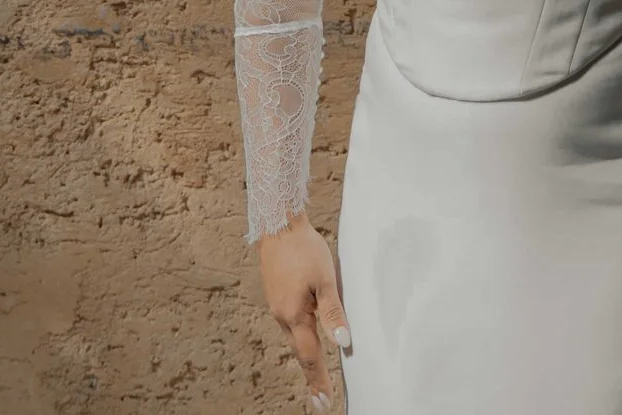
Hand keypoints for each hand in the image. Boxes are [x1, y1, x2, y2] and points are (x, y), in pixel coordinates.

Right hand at [256, 212, 350, 411]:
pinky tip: (307, 339)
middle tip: (320, 400)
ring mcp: (278, 306)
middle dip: (311, 376)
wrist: (278, 224)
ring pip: (295, 338)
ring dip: (306, 358)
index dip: (318, 380)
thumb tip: (343, 343)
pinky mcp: (278, 296)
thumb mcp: (326, 280)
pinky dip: (301, 339)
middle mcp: (282, 315)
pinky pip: (291, 324)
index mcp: (294, 315)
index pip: (310, 356)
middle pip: (300, 351)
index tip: (324, 402)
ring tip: (316, 376)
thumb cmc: (304, 249)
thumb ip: (334, 313)